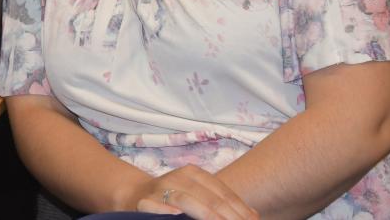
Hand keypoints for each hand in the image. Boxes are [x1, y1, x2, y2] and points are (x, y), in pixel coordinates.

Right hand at [128, 165, 257, 219]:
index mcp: (194, 174)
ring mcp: (160, 189)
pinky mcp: (143, 202)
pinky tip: (175, 215)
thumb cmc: (174, 199)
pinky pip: (154, 206)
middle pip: (210, 199)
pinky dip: (164, 210)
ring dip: (206, 216)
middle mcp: (178, 177)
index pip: (224, 194)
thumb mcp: (198, 195)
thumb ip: (221, 202)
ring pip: (186, 201)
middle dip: (229, 217)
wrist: (135, 195)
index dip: (241, 211)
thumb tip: (254, 215)